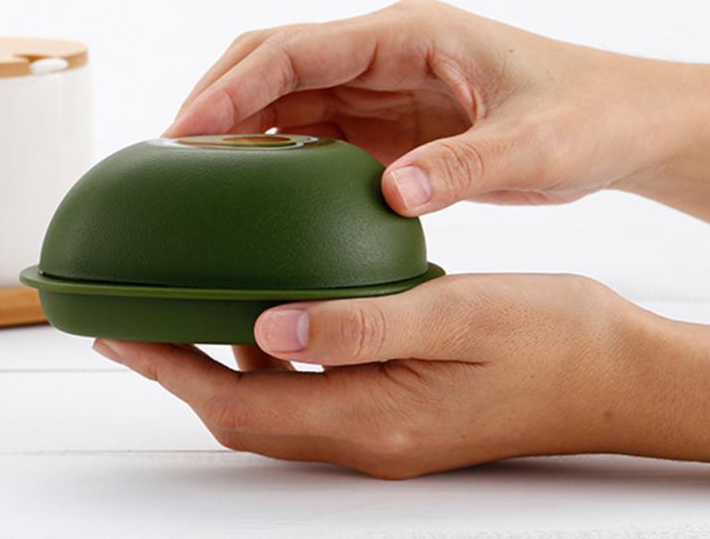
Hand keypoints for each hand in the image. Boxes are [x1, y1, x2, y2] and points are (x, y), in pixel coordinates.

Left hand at [93, 274, 709, 477]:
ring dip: (226, 363)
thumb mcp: (456, 316)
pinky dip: (279, 353)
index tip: (125, 334)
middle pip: (247, 413)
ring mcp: (386, 426)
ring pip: (277, 403)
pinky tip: (279, 305)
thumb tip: (270, 325)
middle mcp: (369, 435)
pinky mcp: (401, 407)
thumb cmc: (549, 337)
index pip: (243, 405)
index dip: (175, 373)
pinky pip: (316, 388)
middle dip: (184, 371)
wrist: (614, 372)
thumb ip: (360, 326)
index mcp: (375, 419)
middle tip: (144, 321)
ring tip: (195, 308)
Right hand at [165, 0, 709, 219]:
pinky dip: (273, 154)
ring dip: (237, 130)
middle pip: (273, 62)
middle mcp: (381, 51)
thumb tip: (392, 197)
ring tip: (192, 177)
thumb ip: (463, 170)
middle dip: (216, 100)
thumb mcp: (532, 146)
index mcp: (407, 34)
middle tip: (169, 155)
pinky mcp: (382, 121)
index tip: (185, 130)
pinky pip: (311, 130)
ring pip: (284, 96)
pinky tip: (250, 188)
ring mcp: (378, 85)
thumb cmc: (585, 116)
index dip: (234, 86)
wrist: (613, 123)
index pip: (296, 47)